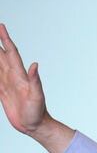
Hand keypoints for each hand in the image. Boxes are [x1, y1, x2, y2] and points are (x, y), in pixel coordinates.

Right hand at [0, 23, 71, 152]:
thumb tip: (35, 65)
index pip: (11, 52)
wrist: (35, 126)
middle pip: (1, 54)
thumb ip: (35, 81)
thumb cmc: (38, 112)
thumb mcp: (37, 96)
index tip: (1, 26)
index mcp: (20, 75)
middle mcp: (13, 76)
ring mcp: (7, 83)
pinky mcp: (2, 92)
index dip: (5, 39)